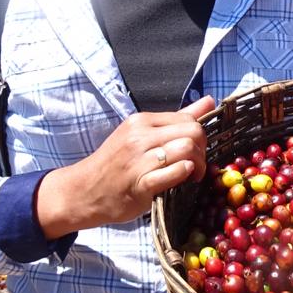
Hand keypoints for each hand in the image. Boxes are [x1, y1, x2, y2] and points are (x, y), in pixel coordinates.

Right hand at [35, 95, 215, 236]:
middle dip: (203, 149)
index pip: (188, 118)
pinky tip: (182, 181)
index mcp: (140, 121)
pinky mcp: (140, 184)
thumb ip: (177, 118)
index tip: (196, 151)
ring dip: (198, 165)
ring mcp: (139, 160)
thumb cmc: (115, 164)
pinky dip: (185, 175)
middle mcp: (139, 136)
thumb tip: (210, 102)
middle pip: (193, 132)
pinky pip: (174, 173)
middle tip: (198, 165)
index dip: (200, 135)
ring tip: (192, 176)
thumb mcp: (141, 134)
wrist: (83, 191)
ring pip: (187, 149)